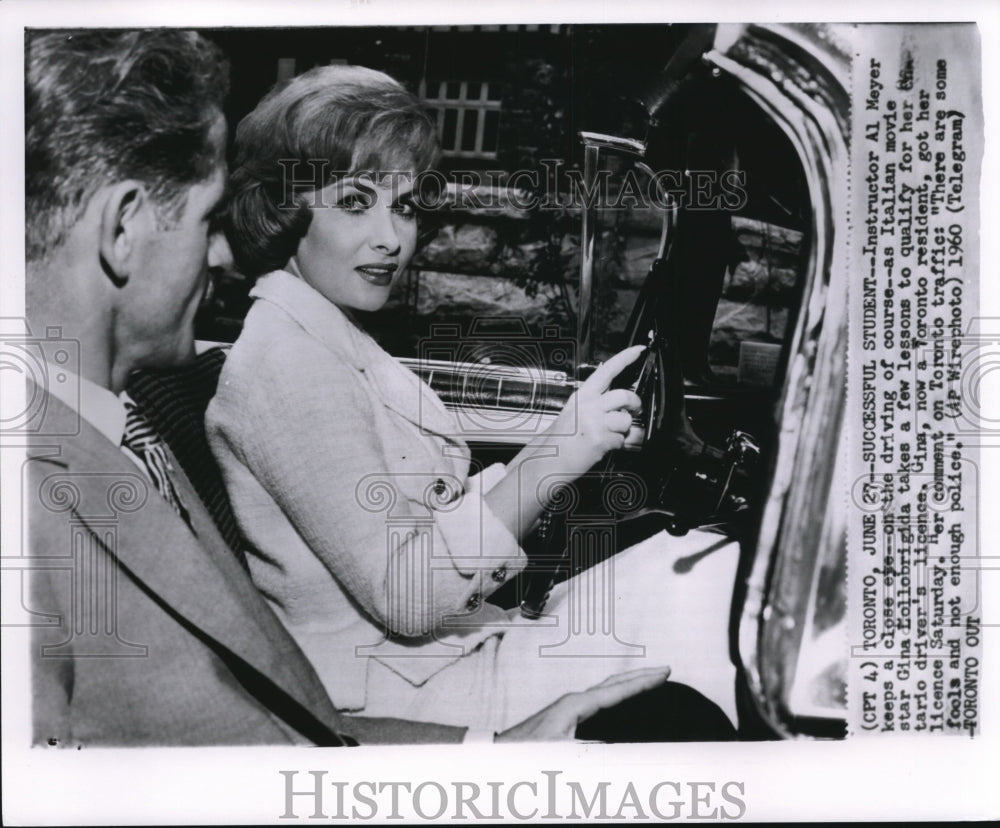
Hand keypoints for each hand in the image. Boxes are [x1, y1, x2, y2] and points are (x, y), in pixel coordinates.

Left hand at [494, 666, 670, 741]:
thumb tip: (621, 750)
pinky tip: (617, 698)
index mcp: (576, 705)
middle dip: (640, 675)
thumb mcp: (563, 755)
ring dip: (628, 682)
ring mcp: (568, 706)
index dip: (643, 682)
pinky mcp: (565, 715)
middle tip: (663, 669)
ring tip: (647, 678)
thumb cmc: (527, 754)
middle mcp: (573, 700)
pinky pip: (598, 698)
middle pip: (614, 682)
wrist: (502, 754)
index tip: (663, 673)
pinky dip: (615, 693)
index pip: (618, 690)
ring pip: (606, 689)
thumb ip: (593, 753)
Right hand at [543, 345, 644, 477]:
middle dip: (635, 403)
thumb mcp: (574, 413)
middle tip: (634, 409)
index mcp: (582, 396)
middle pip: (624, 395)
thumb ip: (595, 404)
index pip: (607, 370)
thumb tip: (619, 405)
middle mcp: (588, 406)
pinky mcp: (599, 440)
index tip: (639, 349)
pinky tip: (603, 446)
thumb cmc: (559, 440)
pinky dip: (617, 445)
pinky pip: (621, 440)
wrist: (545, 460)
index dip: (626, 357)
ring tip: (611, 435)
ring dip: (624, 430)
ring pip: (626, 420)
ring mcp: (594, 422)